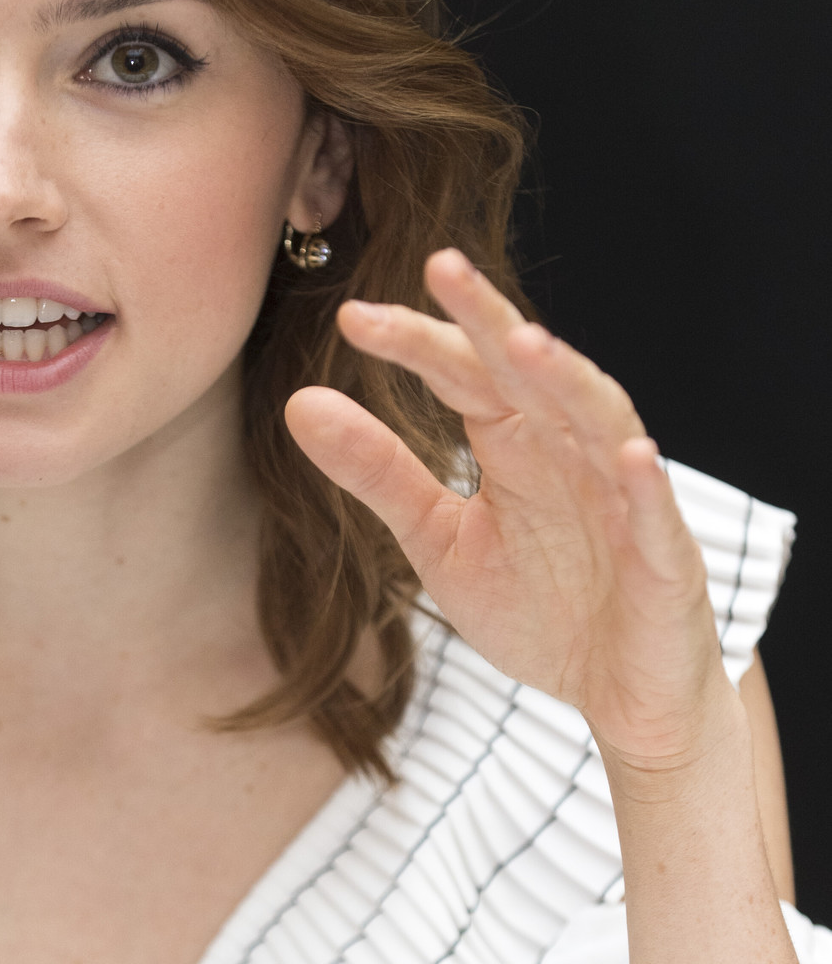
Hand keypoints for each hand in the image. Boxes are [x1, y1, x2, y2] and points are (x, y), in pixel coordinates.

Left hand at [284, 249, 736, 774]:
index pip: (463, 372)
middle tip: (441, 265)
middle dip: (489, 321)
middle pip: (530, 372)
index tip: (353, 318)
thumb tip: (299, 403)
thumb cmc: (539, 608)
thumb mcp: (440, 541)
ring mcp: (623, 499)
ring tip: (522, 343)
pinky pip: (655, 512)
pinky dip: (642, 481)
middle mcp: (571, 452)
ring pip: (599, 421)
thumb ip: (380, 473)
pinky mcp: (665, 558)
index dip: (416, 342)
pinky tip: (623, 452)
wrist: (619, 698)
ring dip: (565, 380)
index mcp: (517, 442)